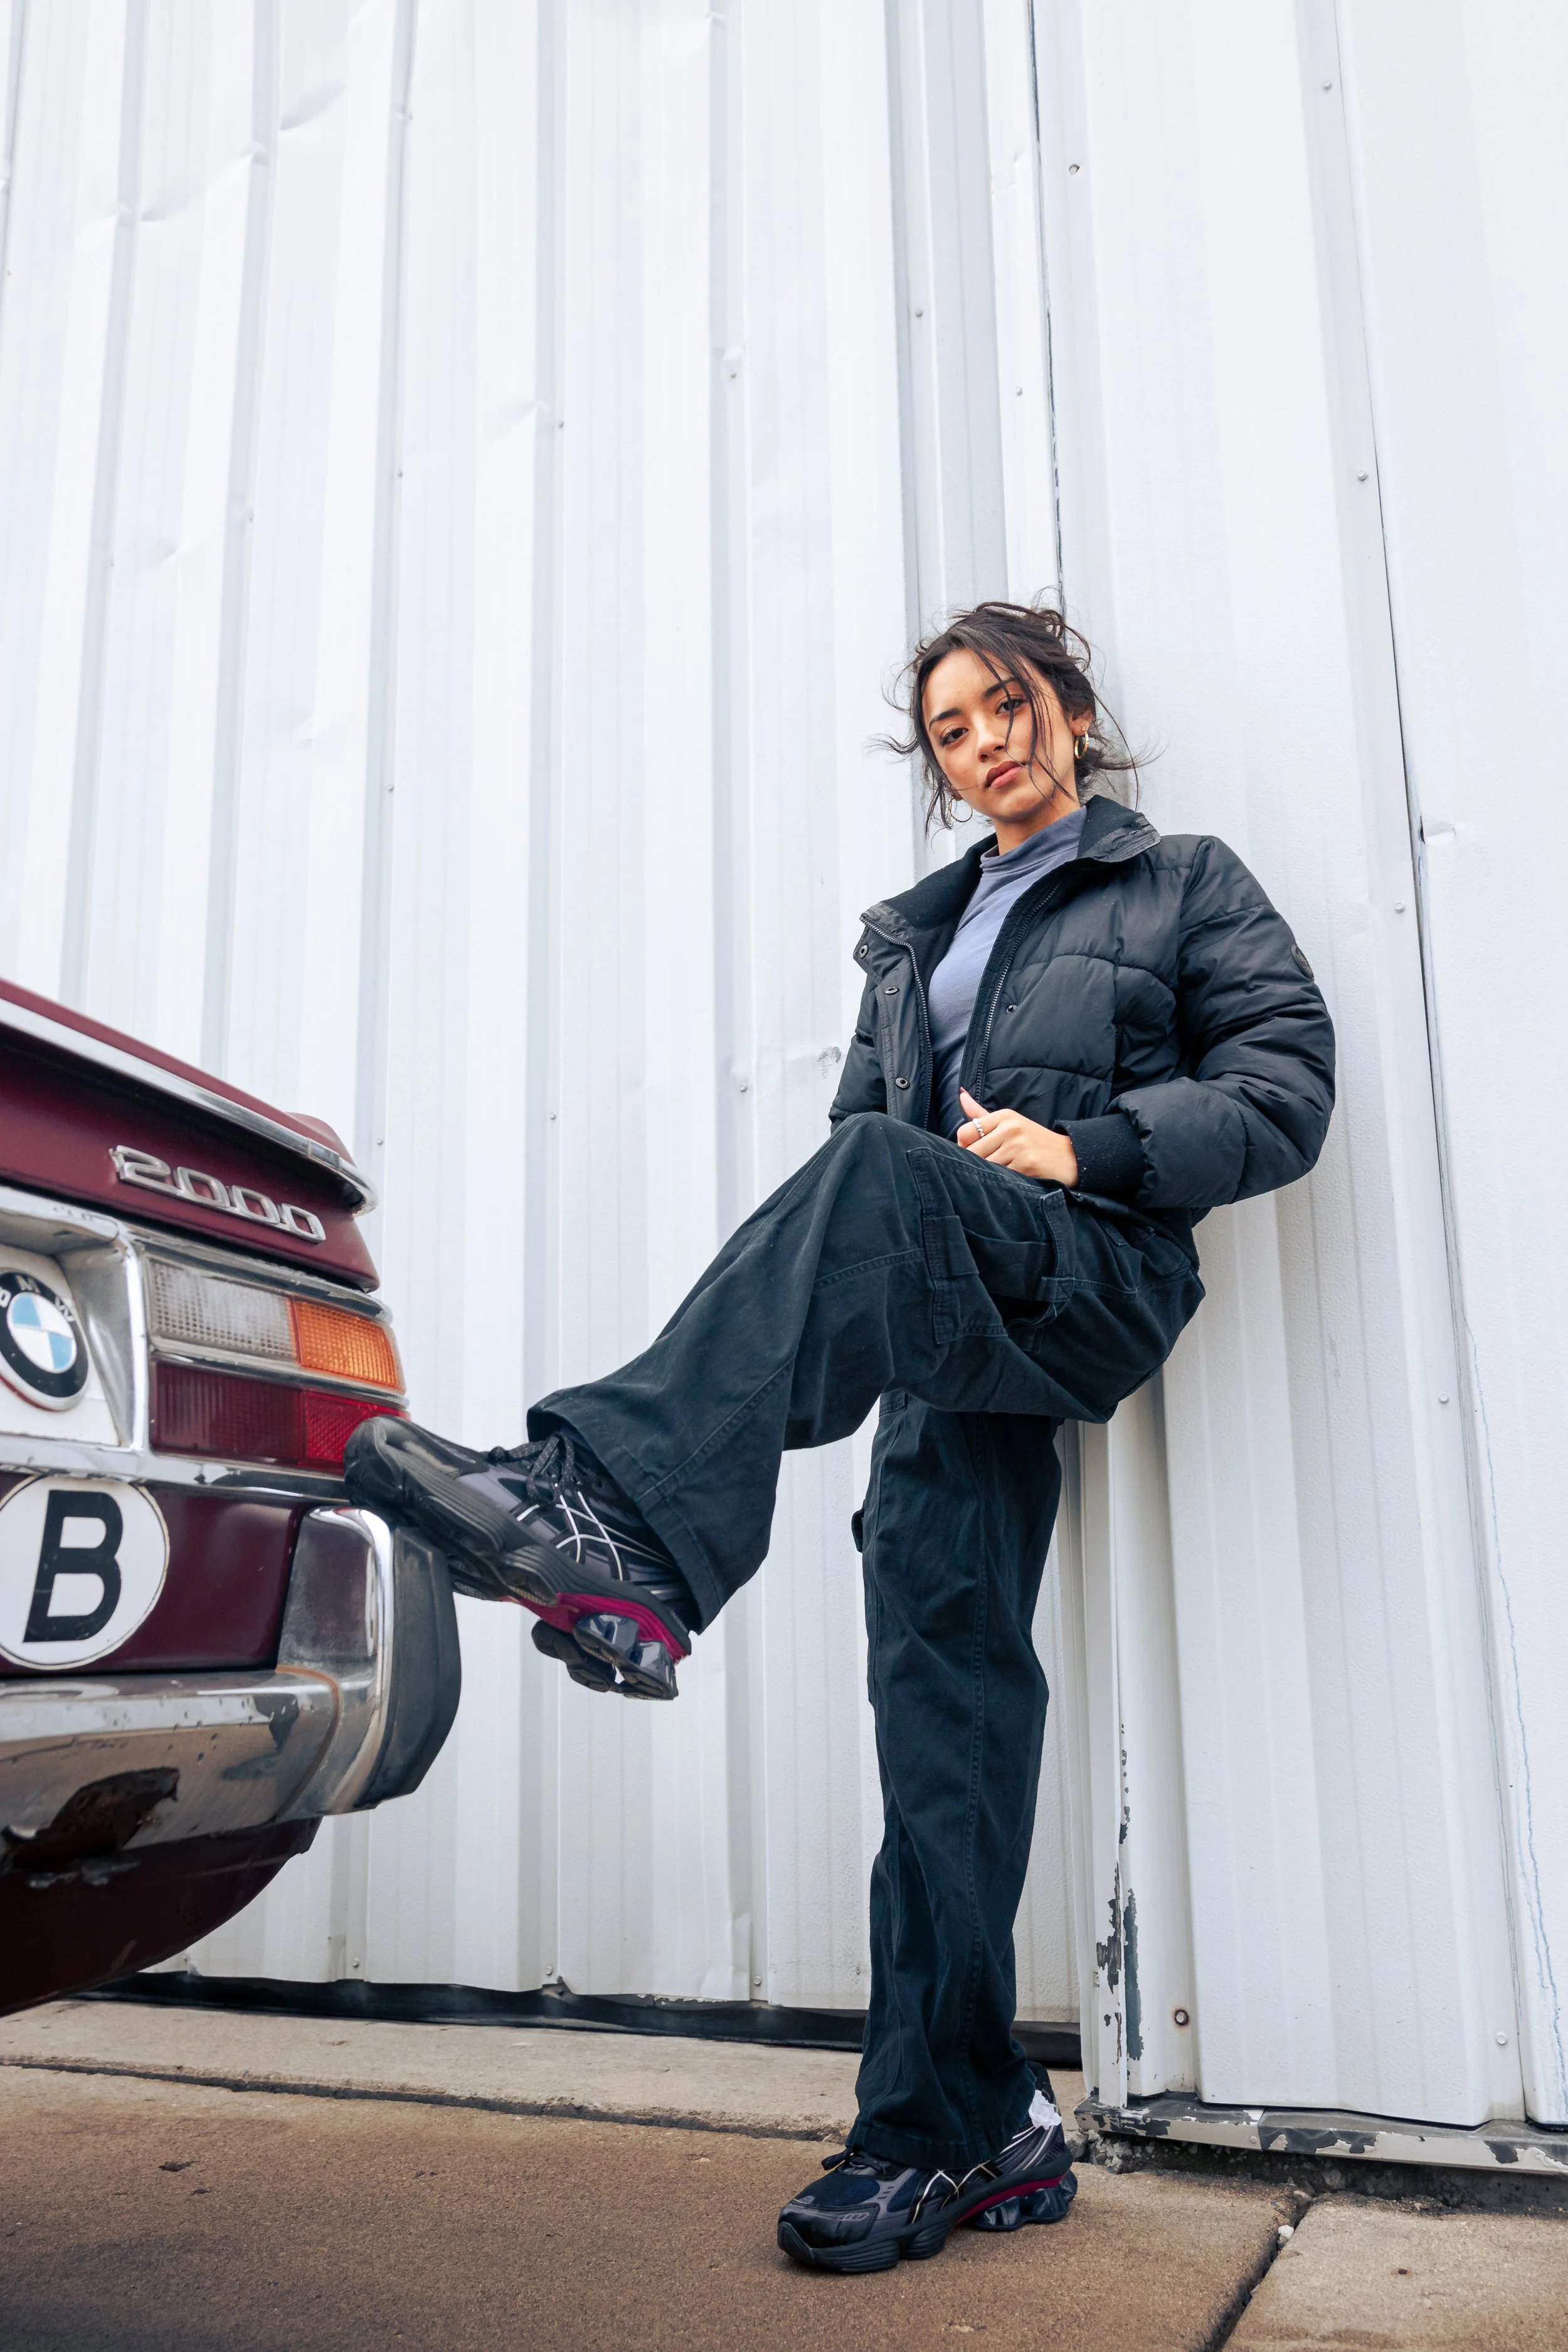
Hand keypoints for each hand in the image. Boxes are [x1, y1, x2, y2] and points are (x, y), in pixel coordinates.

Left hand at [956, 1089, 1079, 1186]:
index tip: (975, 1154)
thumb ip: (981, 1114)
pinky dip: (1004, 1182)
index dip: (964, 1147)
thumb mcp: (1010, 1123)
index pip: (965, 1132)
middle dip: (976, 1164)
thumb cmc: (1035, 1142)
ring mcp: (1018, 1146)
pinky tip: (1014, 1179)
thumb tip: (960, 1094)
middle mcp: (1010, 1128)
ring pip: (984, 1166)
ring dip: (990, 1175)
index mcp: (1004, 1116)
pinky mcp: (1026, 1164)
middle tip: (990, 1168)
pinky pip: (1001, 1178)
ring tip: (1004, 1173)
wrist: (1071, 1157)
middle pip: (971, 1152)